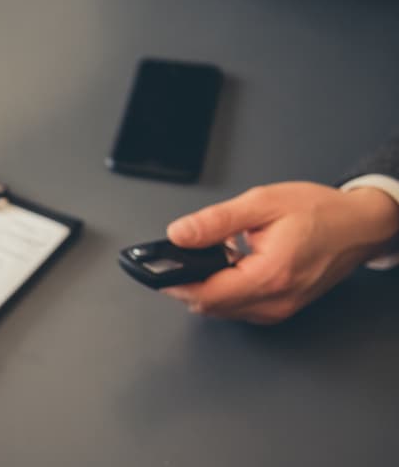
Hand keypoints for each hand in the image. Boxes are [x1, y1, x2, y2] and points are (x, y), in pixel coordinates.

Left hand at [163, 182, 398, 323]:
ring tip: (212, 255)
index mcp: (269, 275)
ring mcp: (278, 309)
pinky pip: (239, 309)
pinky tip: (229, 266)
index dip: (174, 282)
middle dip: (187, 283)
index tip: (156, 269)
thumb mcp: (262, 203)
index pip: (205, 294)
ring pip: (222, 310)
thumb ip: (215, 221)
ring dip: (206, 288)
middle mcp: (274, 300)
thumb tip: (178, 234)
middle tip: (182, 255)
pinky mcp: (280, 309)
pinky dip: (225, 291)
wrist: (359, 227)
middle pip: (209, 306)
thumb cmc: (319, 212)